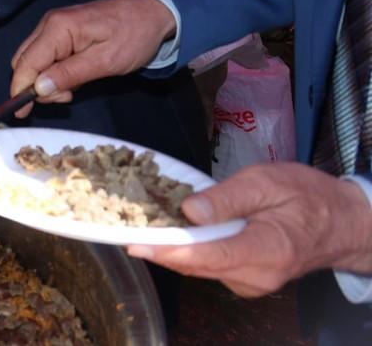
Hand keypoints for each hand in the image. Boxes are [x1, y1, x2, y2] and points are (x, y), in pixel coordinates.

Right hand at [8, 0, 175, 111]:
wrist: (152, 12)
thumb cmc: (134, 36)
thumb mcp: (106, 61)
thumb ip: (70, 74)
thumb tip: (39, 89)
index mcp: (58, 28)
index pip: (27, 62)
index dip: (20, 88)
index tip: (20, 113)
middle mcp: (49, 24)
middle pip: (24, 60)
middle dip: (36, 85)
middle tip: (65, 98)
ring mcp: (54, 26)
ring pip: (33, 59)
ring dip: (46, 80)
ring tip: (73, 89)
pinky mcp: (62, 31)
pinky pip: (46, 54)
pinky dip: (53, 71)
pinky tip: (74, 77)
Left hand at [129, 163, 371, 293]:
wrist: (341, 223)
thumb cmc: (307, 196)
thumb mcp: (267, 182)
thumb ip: (227, 198)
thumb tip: (190, 210)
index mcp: (266, 251)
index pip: (208, 255)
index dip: (169, 250)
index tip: (136, 243)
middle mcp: (257, 276)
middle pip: (197, 264)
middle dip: (160, 246)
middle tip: (124, 225)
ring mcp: (252, 283)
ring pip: (200, 267)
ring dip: (171, 248)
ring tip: (141, 223)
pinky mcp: (246, 280)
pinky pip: (209, 266)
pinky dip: (189, 250)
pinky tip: (174, 230)